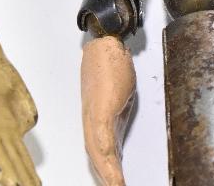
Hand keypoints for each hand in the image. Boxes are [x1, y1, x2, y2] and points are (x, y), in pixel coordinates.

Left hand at [81, 35, 135, 185]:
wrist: (106, 41)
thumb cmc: (111, 62)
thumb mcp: (121, 92)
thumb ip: (119, 111)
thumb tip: (122, 122)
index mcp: (97, 117)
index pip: (99, 150)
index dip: (105, 169)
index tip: (113, 183)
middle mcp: (92, 119)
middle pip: (96, 158)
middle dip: (106, 177)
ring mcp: (94, 117)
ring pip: (98, 156)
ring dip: (108, 176)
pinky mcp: (101, 112)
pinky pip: (103, 145)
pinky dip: (110, 165)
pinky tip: (115, 179)